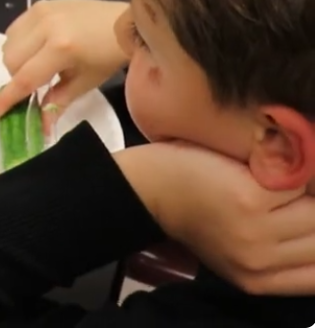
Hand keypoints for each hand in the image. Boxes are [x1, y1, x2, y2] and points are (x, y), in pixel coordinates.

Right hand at [0, 0, 128, 130]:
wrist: (124, 23)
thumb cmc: (108, 56)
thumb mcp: (85, 83)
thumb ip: (57, 102)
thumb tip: (40, 126)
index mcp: (60, 48)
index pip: (26, 78)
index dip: (9, 97)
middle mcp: (45, 27)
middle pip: (10, 60)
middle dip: (17, 77)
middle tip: (35, 82)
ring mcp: (40, 13)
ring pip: (8, 44)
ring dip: (16, 59)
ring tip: (36, 62)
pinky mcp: (39, 5)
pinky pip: (14, 29)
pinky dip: (19, 42)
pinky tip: (36, 46)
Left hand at [118, 142, 314, 294]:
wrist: (150, 187)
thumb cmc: (197, 210)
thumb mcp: (239, 250)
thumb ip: (283, 255)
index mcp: (259, 280)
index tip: (309, 222)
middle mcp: (259, 262)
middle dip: (313, 211)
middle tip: (287, 198)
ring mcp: (256, 232)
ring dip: (302, 190)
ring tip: (275, 182)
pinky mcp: (252, 199)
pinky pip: (299, 182)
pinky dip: (288, 170)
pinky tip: (260, 168)